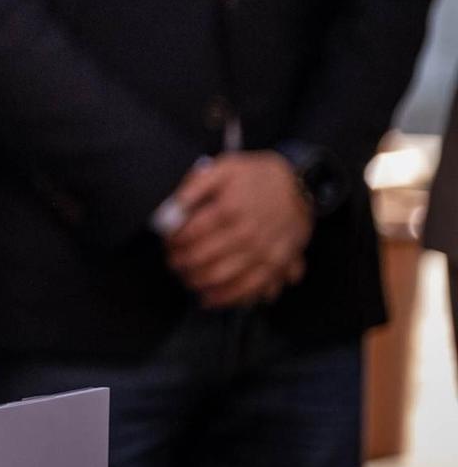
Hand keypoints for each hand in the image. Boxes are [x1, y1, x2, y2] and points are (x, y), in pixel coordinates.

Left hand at [164, 151, 312, 308]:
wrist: (300, 186)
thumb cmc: (256, 177)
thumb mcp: (223, 168)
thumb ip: (194, 186)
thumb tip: (171, 208)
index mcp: (229, 209)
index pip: (189, 234)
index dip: (172, 242)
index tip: (167, 243)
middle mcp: (246, 234)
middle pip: (202, 258)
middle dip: (181, 263)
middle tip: (173, 262)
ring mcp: (263, 253)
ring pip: (223, 278)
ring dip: (198, 282)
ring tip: (187, 279)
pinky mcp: (276, 266)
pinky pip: (249, 289)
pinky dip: (227, 298)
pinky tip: (211, 298)